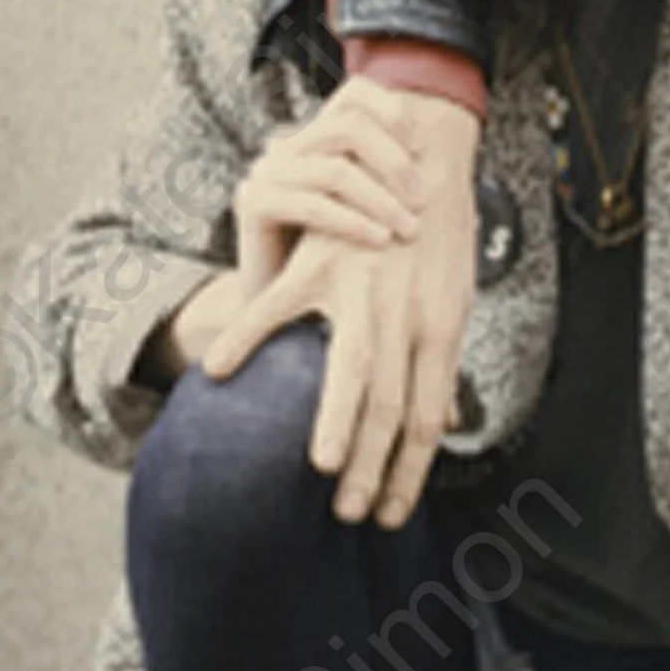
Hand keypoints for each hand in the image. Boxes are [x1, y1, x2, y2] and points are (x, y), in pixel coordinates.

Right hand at [204, 85, 481, 525]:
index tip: (389, 515)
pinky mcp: (325, 261)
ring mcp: (368, 290)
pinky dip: (247, 339)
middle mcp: (411, 317)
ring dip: (332, 429)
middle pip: (395, 411)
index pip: (427, 421)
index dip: (409, 474)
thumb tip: (441, 424)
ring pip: (353, 376)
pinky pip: (278, 308)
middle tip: (350, 516)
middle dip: (371, 471)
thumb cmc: (437, 237)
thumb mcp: (450, 302)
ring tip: (313, 472)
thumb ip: (438, 363)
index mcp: (441, 331)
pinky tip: (219, 373)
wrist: (429, 154)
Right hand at [226, 77, 429, 302]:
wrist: (279, 304)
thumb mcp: (368, 211)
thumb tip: (448, 170)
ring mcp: (267, 172)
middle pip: (348, 125)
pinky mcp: (253, 203)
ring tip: (409, 229)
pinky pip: (311, 204)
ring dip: (381, 199)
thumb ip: (392, 183)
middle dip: (394, 163)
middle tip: (423, 201)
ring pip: (335, 169)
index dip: (394, 113)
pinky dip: (352, 222)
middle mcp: (288, 145)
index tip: (424, 150)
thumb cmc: (335, 259)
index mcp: (317, 138)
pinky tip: (379, 240)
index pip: (355, 94)